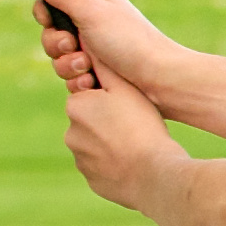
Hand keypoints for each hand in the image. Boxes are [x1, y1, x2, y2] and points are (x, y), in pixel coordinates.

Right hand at [34, 0, 225, 144]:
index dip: (46, 15)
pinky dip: (79, 82)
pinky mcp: (99, 73)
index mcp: (92, 1)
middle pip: (51, 33)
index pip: (51, 2)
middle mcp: (93, 23)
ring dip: (68, 66)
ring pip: (59, 59)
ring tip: (88, 69)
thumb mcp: (92, 13)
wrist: (161, 80)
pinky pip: (73, 78)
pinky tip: (93, 84)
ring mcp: (96, 49)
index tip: (51, 23)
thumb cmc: (130, 42)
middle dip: (56, 45)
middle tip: (73, 47)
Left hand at [61, 75, 181, 211]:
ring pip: (98, 148)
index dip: (112, 101)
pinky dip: (117, 167)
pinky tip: (137, 164)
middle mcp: (71, 134)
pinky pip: (104, 170)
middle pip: (93, 123)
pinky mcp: (93, 182)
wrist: (154, 174)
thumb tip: (85, 43)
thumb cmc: (142, 127)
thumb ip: (104, 66)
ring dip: (114, 146)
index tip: (131, 108)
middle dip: (110, 124)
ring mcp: (81, 161)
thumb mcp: (126, 88)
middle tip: (138, 127)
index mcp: (76, 107)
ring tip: (140, 147)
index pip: (90, 98)